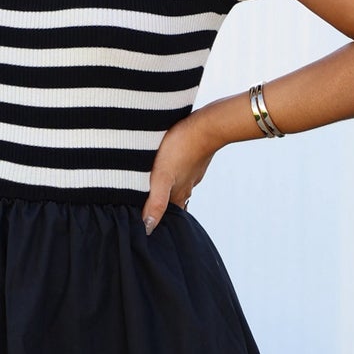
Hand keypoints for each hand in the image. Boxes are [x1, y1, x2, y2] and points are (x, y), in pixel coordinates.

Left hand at [140, 112, 219, 234]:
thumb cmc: (181, 149)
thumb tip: (148, 228)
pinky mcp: (193, 159)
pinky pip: (182, 172)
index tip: (146, 227)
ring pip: (177, 187)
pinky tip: (166, 169)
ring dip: (166, 191)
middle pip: (172, 203)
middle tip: (147, 212)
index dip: (158, 223)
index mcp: (178, 195)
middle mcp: (186, 187)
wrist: (207, 126)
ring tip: (152, 192)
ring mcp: (191, 173)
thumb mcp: (162, 177)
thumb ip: (156, 202)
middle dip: (161, 209)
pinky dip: (173, 175)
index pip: (168, 217)